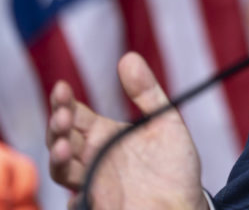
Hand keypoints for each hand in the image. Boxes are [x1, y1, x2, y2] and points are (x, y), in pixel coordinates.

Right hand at [47, 52, 207, 209]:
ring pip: (61, 169)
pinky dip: (74, 198)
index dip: (64, 101)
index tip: (62, 87)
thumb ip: (147, 92)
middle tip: (64, 114)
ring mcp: (94, 182)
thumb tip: (128, 57)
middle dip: (57, 125)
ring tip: (66, 146)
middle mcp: (93, 157)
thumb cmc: (175, 165)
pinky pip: (77, 203)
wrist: (187, 203)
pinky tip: (80, 192)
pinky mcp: (99, 204)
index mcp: (104, 134)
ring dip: (58, 157)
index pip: (75, 114)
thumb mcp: (165, 122)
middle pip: (62, 138)